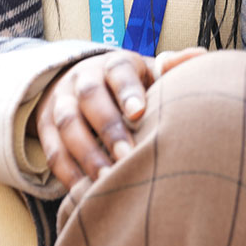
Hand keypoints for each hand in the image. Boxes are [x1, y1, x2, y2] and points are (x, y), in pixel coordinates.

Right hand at [33, 47, 206, 190]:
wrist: (83, 86)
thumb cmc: (131, 89)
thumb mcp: (150, 75)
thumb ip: (174, 69)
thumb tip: (199, 56)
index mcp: (114, 64)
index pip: (118, 70)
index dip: (126, 91)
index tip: (139, 113)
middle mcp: (83, 78)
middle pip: (89, 97)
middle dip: (107, 127)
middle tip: (126, 156)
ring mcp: (61, 101)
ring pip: (67, 123)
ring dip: (86, 152)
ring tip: (106, 179)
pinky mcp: (46, 126)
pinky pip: (52, 149)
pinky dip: (67, 171)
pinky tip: (84, 190)